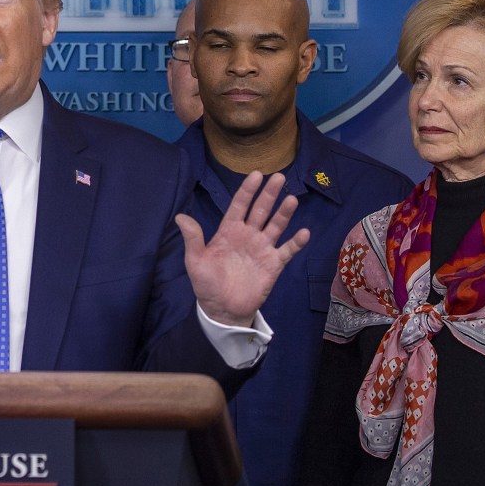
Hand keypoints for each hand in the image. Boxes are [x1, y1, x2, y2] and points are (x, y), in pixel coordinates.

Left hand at [176, 171, 309, 326]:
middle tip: (279, 177)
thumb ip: (193, 238)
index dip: (247, 191)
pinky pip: (287, 250)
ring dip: (284, 213)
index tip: (256, 175)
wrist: (222, 310)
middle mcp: (248, 235)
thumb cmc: (207, 284)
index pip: (239, 206)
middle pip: (260, 210)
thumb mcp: (195, 261)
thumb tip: (180, 217)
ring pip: (276, 226)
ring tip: (292, 199)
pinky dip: (296, 242)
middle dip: (269, 194)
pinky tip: (304, 232)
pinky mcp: (273, 264)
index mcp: (229, 231)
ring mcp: (262, 249)